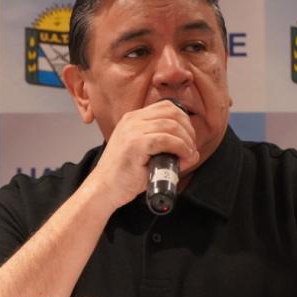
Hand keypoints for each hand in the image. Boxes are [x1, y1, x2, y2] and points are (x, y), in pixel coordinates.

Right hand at [84, 100, 198, 210]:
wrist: (104, 189)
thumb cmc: (124, 175)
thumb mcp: (145, 154)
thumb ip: (165, 148)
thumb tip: (193, 152)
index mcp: (132, 119)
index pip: (166, 107)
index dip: (183, 120)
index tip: (188, 137)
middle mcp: (132, 120)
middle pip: (172, 113)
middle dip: (188, 130)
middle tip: (191, 147)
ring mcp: (132, 131)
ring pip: (171, 125)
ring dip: (186, 140)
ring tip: (188, 154)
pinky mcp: (134, 144)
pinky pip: (166, 140)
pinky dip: (180, 148)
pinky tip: (184, 157)